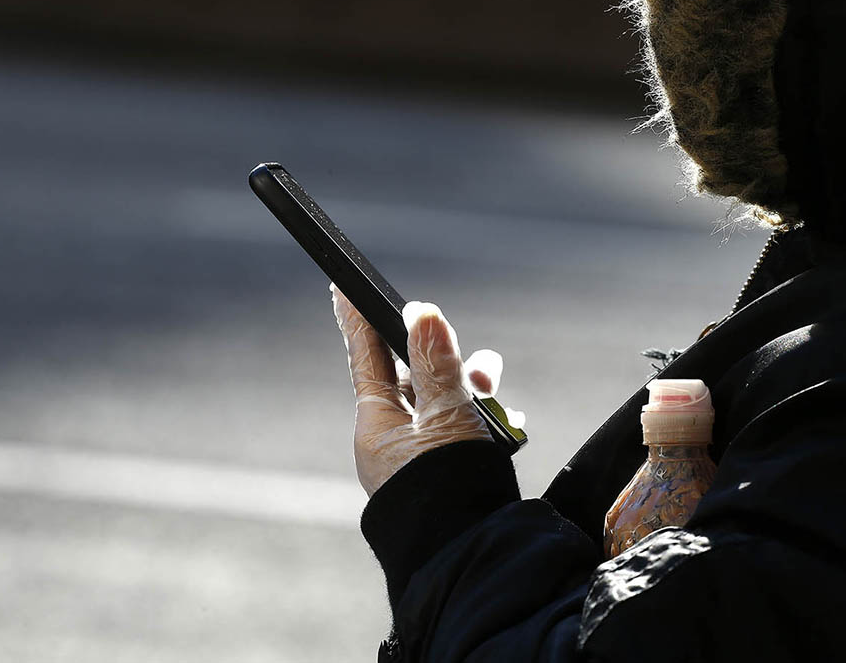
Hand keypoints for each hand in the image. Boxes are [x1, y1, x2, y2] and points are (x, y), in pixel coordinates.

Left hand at [331, 284, 514, 495]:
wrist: (468, 559)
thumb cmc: (449, 491)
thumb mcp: (448, 418)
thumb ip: (439, 365)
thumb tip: (421, 312)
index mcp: (377, 423)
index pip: (366, 356)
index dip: (357, 318)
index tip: (342, 287)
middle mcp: (391, 439)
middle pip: (412, 378)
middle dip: (442, 357)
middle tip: (461, 345)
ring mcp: (415, 458)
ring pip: (440, 404)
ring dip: (469, 389)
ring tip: (494, 383)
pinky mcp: (440, 474)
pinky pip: (457, 433)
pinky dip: (479, 421)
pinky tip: (503, 422)